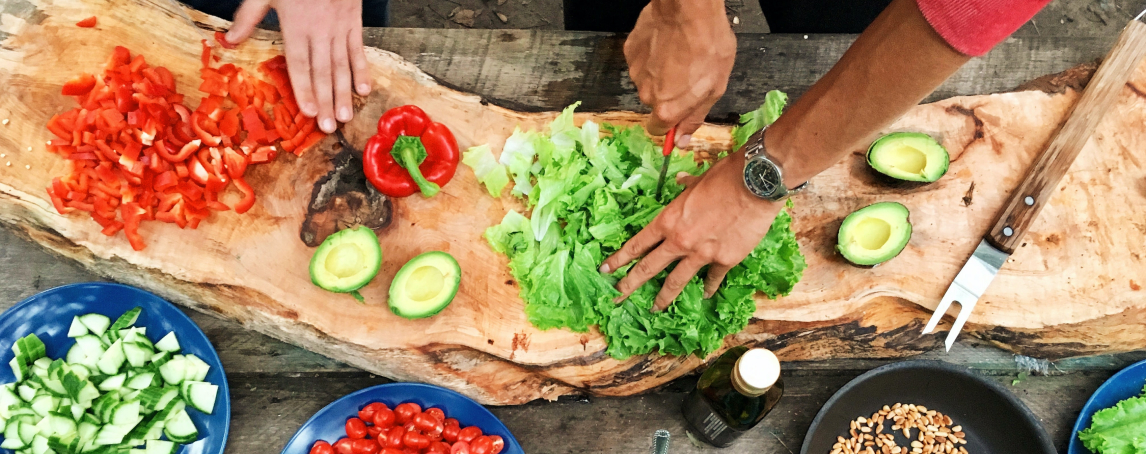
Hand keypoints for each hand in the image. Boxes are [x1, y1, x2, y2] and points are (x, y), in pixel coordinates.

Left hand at [226, 0, 371, 133]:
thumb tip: (228, 41)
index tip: (308, 112)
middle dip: (325, 100)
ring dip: (344, 93)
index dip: (304, 89)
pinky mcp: (354, 22)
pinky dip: (362, 70)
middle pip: (322, 71)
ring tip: (344, 116)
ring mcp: (339, 27)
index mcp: (296, 24)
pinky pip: (358, 50)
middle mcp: (319, 30)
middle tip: (328, 126)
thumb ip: (249, 16)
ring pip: (341, 65)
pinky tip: (363, 90)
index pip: (300, 63)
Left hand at [600, 151, 781, 311]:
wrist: (755, 184)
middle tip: (618, 296)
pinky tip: (704, 294)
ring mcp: (702, 254)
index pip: (637, 245)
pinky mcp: (725, 260)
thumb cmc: (725, 176)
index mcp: (668, 220)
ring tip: (655, 308)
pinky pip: (712, 278)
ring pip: (676, 281)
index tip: (606, 270)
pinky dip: (709, 287)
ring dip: (663, 297)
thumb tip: (680, 182)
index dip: (619, 259)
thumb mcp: (698, 180)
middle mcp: (680, 241)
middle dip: (631, 283)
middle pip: (649, 267)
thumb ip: (686, 187)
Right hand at [624, 0, 735, 147]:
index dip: (670, 123)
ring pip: (647, 80)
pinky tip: (667, 43)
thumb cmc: (708, 46)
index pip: (658, 130)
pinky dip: (652, 56)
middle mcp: (645, 94)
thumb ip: (695, 117)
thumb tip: (681, 140)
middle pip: (654, 103)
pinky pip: (641, 61)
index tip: (680, 112)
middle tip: (688, 75)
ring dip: (661, 73)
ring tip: (679, 55)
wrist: (689, 10)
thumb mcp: (714, 88)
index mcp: (666, 108)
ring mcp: (635, 71)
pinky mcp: (630, 51)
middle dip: (669, 94)